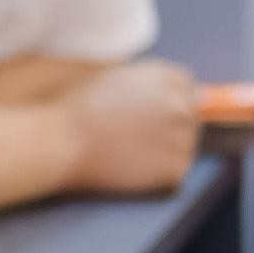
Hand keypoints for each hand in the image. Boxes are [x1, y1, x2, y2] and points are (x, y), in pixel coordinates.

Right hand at [67, 59, 201, 195]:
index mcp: (167, 77)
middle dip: (169, 128)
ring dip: (165, 152)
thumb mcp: (116, 76)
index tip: (149, 117)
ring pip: (185, 147)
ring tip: (129, 153)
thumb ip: (150, 82)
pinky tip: (131, 169)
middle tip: (135, 139)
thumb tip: (184, 95)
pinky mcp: (175, 169)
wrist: (63, 140)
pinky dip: (158, 176)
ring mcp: (182, 138)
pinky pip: (175, 173)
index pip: (188, 90)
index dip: (167, 104)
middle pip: (189, 118)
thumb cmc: (78, 107)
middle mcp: (181, 105)